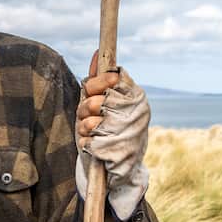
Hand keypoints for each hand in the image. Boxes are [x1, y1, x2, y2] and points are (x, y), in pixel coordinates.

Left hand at [74, 50, 150, 219]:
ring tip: (91, 132)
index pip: (111, 78)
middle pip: (97, 101)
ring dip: (84, 128)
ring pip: (91, 122)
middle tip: (87, 115)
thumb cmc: (106, 128)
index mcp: (136, 97)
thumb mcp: (101, 102)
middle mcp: (137, 113)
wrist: (119, 167)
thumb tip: (97, 53)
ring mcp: (130, 133)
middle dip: (84, 108)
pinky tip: (94, 147)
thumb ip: (98, 80)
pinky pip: (89, 142)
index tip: (90, 90)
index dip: (95, 84)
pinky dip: (85, 144)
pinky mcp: (119, 153)